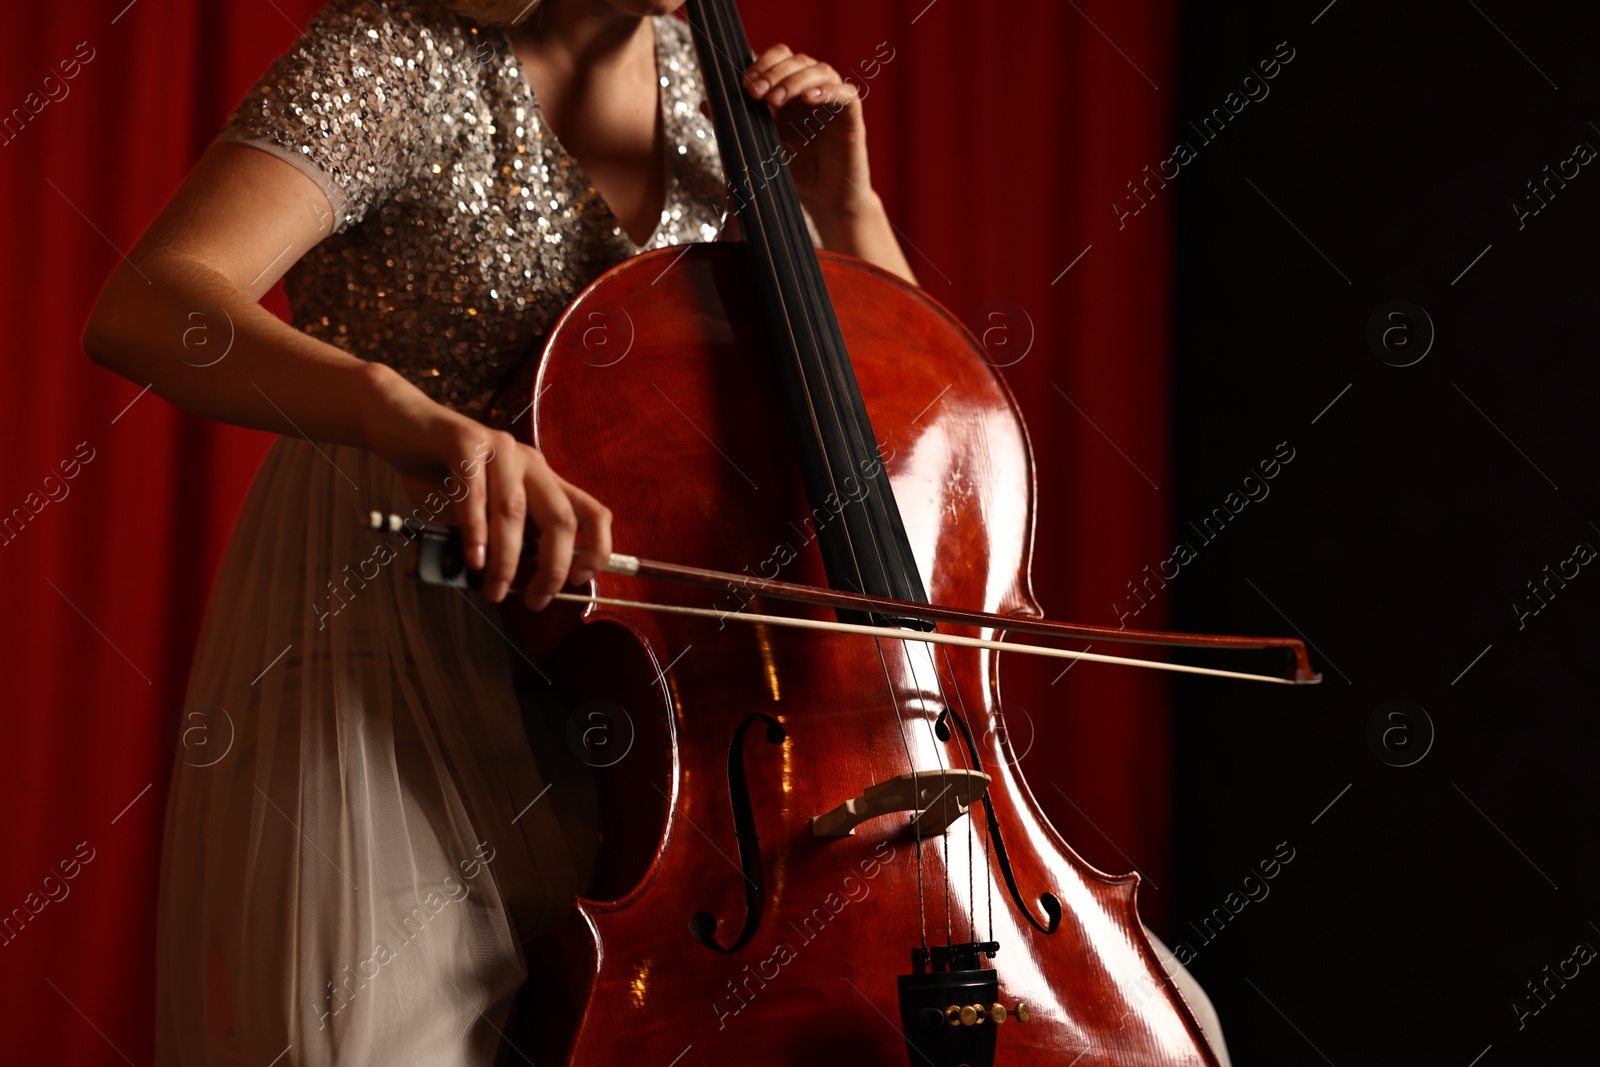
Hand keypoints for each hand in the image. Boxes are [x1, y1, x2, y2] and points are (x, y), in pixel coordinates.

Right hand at [362, 370, 611, 608]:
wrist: (397, 424)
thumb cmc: (437, 475)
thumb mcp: (473, 517)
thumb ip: (490, 544)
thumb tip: (497, 585)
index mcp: (541, 479)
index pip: (590, 512)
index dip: (597, 547)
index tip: (580, 579)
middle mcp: (529, 462)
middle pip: (559, 518)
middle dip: (552, 567)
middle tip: (534, 600)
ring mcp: (499, 448)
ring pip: (514, 511)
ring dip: (506, 558)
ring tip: (494, 589)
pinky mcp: (465, 441)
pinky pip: (475, 492)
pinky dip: (475, 530)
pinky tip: (472, 558)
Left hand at [743, 44, 873, 224]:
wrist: (825, 203)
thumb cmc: (796, 175)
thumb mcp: (760, 147)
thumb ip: (738, 123)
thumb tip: (706, 103)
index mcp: (790, 93)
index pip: (778, 59)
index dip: (761, 65)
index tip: (745, 87)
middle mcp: (812, 92)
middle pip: (796, 59)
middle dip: (773, 72)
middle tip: (755, 93)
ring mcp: (833, 102)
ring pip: (820, 70)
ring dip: (795, 80)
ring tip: (776, 99)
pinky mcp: (852, 117)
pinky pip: (846, 93)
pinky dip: (828, 91)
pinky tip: (809, 99)